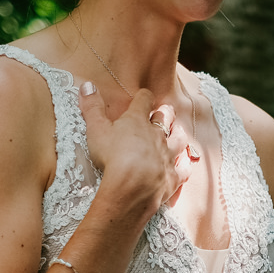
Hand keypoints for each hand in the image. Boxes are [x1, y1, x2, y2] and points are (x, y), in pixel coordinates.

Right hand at [78, 84, 192, 218]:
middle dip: (166, 113)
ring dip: (179, 135)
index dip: (144, 97)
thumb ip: (92, 108)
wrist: (130, 188)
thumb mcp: (96, 129)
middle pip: (165, 118)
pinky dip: (185, 165)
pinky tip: (186, 164)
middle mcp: (157, 135)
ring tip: (179, 132)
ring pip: (179, 140)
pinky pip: (184, 169)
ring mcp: (167, 155)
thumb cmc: (111, 157)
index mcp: (137, 121)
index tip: (144, 96)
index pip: (143, 101)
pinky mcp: (173, 177)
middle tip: (167, 110)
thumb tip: (86, 85)